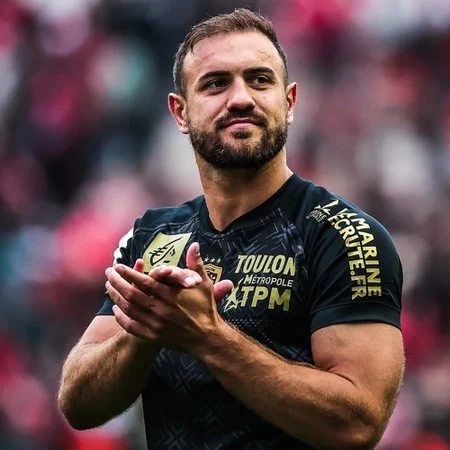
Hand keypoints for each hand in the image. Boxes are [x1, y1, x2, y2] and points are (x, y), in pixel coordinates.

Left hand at [105, 243, 232, 352]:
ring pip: (128, 309)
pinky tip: (116, 309)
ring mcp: (155, 325)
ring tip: (109, 287)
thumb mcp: (203, 284)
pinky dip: (121, 317)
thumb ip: (196, 263)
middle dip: (117, 282)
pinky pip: (130, 326)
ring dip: (115, 297)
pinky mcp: (153, 337)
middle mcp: (160, 309)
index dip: (129, 273)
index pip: (144, 282)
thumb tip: (195, 244)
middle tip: (109, 273)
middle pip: (131, 294)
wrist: (207, 338)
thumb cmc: (206, 308)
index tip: (119, 266)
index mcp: (170, 295)